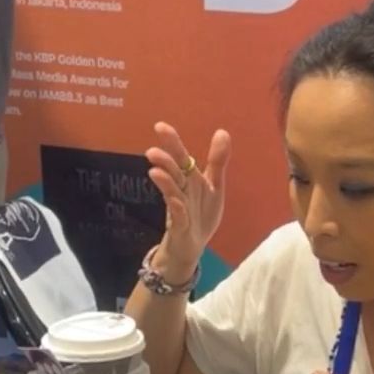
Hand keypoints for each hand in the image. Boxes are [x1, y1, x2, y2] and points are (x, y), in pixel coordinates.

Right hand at [145, 121, 229, 273]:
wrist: (192, 246)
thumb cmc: (200, 213)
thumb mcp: (214, 186)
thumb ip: (218, 161)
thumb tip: (222, 131)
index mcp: (190, 179)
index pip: (181, 157)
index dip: (172, 143)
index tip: (160, 126)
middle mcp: (182, 190)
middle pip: (173, 173)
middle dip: (164, 161)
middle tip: (152, 150)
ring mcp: (179, 208)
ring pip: (172, 192)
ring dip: (165, 182)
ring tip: (155, 171)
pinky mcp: (180, 226)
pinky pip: (178, 216)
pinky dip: (177, 208)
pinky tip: (174, 200)